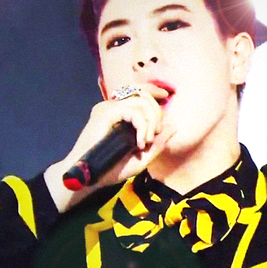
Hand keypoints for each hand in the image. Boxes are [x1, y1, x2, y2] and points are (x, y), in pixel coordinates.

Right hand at [44, 83, 175, 211]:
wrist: (92, 177)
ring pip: (141, 101)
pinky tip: (140, 143)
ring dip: (151, 122)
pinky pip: (134, 112)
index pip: (139, 91)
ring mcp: (109, 108)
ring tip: (146, 142)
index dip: (153, 90)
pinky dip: (143, 126)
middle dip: (157, 114)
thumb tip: (174, 126)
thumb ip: (158, 143)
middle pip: (144, 95)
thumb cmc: (112, 169)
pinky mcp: (106, 112)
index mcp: (121, 113)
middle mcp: (114, 107)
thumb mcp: (142, 158)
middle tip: (154, 136)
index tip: (166, 95)